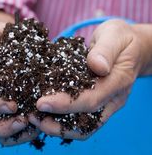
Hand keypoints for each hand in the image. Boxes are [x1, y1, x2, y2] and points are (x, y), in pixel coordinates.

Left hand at [29, 19, 151, 138]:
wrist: (132, 48)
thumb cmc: (121, 39)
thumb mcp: (115, 36)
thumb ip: (105, 50)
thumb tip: (96, 66)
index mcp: (118, 82)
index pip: (91, 100)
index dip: (65, 104)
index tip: (41, 103)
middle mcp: (113, 99)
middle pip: (86, 123)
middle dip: (57, 125)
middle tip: (32, 117)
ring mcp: (106, 104)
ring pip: (83, 127)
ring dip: (58, 127)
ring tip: (34, 118)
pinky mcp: (98, 103)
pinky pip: (80, 119)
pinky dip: (62, 121)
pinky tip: (44, 113)